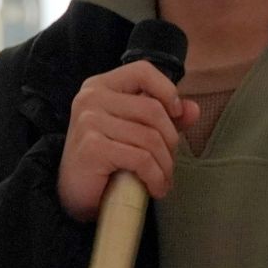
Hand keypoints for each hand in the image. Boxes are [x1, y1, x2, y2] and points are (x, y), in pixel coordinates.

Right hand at [57, 61, 200, 221]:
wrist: (73, 196)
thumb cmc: (105, 161)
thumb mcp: (135, 132)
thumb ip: (164, 117)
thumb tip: (193, 110)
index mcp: (100, 86)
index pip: (143, 71)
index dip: (167, 91)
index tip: (176, 115)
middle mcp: (91, 98)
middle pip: (153, 109)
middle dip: (170, 141)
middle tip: (168, 164)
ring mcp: (89, 121)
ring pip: (150, 138)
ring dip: (165, 165)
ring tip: (163, 180)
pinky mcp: (92, 147)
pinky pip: (141, 159)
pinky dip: (155, 177)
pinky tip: (155, 189)